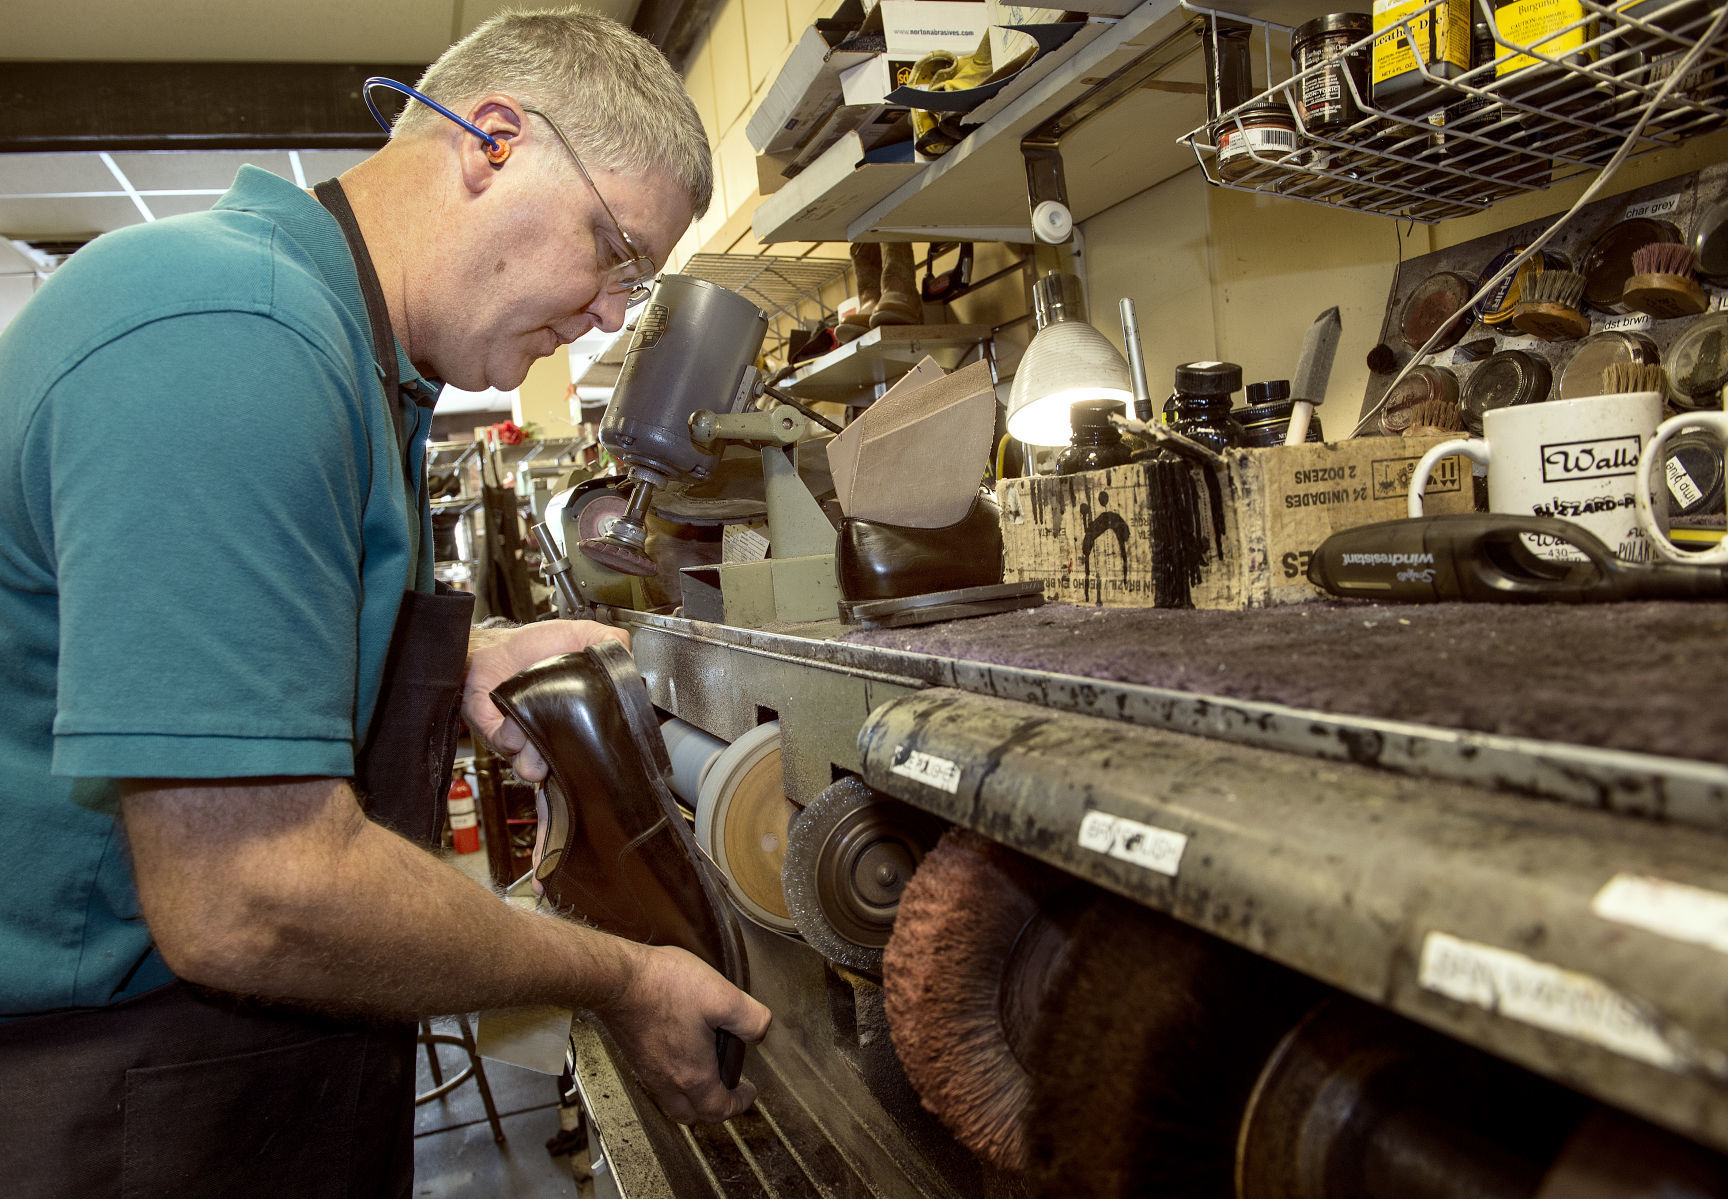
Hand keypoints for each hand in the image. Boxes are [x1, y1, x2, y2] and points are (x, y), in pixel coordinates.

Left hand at [463, 620, 629, 782]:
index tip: (601, 733)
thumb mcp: (582, 634)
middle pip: (568, 768)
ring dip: (538, 752)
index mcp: (578, 717)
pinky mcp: (500, 738)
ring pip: (536, 768)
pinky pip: (509, 748)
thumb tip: (633, 660)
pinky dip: (513, 733)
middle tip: (569, 730)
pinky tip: (514, 715)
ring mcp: (527, 741)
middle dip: (569, 756)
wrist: (496, 648)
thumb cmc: (535, 646)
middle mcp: (553, 736)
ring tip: (537, 726)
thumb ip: (612, 643)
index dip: (601, 746)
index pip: (596, 746)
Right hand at [604, 943, 772, 1123]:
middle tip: (726, 1088)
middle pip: (691, 1114)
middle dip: (713, 1106)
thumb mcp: (723, 996)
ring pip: (671, 1100)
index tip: (748, 1092)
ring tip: (704, 1070)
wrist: (617, 978)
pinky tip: (679, 1049)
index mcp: (693, 1075)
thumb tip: (759, 1032)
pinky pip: (656, 1081)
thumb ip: (751, 1019)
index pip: (719, 1109)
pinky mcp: (634, 1055)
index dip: (739, 1104)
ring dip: (691, 1094)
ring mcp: (647, 1070)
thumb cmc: (664, 986)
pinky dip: (672, 1078)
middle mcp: (667, 1080)